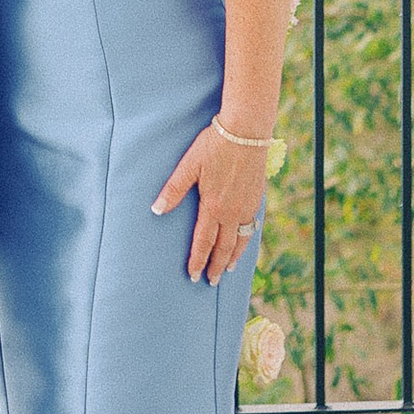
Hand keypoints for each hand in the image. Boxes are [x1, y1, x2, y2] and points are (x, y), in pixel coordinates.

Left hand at [152, 118, 266, 282]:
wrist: (246, 132)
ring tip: (227, 270)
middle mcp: (232, 211)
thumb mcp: (189, 165)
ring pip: (241, 240)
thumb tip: (156, 209)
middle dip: (216, 266)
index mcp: (213, 206)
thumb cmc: (214, 146)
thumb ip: (173, 189)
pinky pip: (252, 227)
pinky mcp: (257, 198)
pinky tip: (244, 242)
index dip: (198, 260)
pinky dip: (247, 241)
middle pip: (224, 247)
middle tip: (210, 281)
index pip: (203, 242)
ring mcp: (247, 206)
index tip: (193, 276)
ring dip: (234, 257)